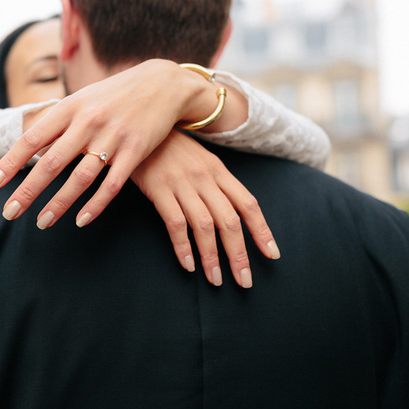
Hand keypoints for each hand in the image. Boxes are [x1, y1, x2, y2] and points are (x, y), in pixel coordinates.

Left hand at [0, 59, 208, 228]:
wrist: (162, 83)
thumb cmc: (114, 94)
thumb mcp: (82, 99)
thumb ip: (58, 122)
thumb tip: (30, 148)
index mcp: (70, 108)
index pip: (32, 139)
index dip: (10, 163)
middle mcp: (88, 122)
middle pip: (51, 163)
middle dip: (27, 191)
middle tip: (8, 213)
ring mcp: (113, 137)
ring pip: (80, 178)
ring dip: (59, 204)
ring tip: (42, 222)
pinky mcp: (136, 151)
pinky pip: (112, 184)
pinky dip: (95, 204)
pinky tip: (81, 220)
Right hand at [130, 130, 279, 287]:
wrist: (137, 127)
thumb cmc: (168, 148)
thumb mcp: (198, 159)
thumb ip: (214, 183)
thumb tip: (230, 215)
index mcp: (218, 170)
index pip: (248, 204)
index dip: (262, 231)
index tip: (271, 254)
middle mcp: (204, 177)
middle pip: (229, 221)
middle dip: (239, 254)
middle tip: (244, 280)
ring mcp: (181, 182)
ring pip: (205, 226)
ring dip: (212, 257)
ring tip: (216, 280)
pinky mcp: (159, 188)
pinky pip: (176, 223)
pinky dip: (183, 247)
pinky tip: (188, 264)